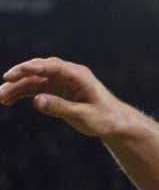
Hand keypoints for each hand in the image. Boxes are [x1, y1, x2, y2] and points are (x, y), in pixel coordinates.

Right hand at [0, 57, 136, 137]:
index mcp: (79, 76)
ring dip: (16, 87)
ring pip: (34, 80)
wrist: (115, 122)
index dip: (31, 68)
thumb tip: (36, 100)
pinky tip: (8, 101)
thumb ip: (60, 108)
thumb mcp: (83, 116)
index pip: (52, 66)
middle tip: (3, 86)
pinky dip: (22, 93)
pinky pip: (36, 88)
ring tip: (0, 98)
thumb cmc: (104, 119)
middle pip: (39, 70)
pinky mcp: (57, 89)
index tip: (13, 74)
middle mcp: (69, 74)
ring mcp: (61, 81)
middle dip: (19, 77)